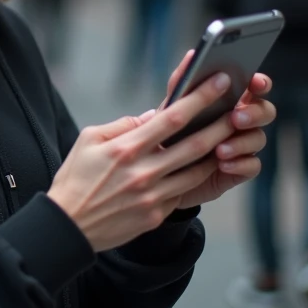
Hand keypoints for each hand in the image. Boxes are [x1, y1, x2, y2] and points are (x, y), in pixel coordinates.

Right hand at [47, 71, 239, 251]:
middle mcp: (144, 172)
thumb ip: (122, 125)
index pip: (172, 118)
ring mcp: (152, 196)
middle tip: (239, 111)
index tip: (219, 82)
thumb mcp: (89, 140)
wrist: (68, 225)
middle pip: (195, 145)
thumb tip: (151, 117)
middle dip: (221, 125)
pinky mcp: (155, 215)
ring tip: (230, 139)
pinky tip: (204, 167)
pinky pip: (181, 192)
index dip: (199, 98)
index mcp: (126, 148)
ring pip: (197, 172)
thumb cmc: (76, 177)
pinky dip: (194, 178)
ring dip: (217, 154)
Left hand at [158, 51, 276, 209]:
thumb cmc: (171, 130)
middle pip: (265, 111)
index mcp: (231, 98)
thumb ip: (183, 80)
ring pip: (258, 139)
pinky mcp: (240, 168)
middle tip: (235, 117)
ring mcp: (244, 144)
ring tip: (220, 148)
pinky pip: (252, 166)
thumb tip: (192, 54)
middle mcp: (242, 119)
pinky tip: (223, 163)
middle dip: (255, 113)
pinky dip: (239, 164)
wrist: (162, 169)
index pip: (255, 86)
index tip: (255, 82)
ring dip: (242, 142)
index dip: (260, 82)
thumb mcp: (173, 104)